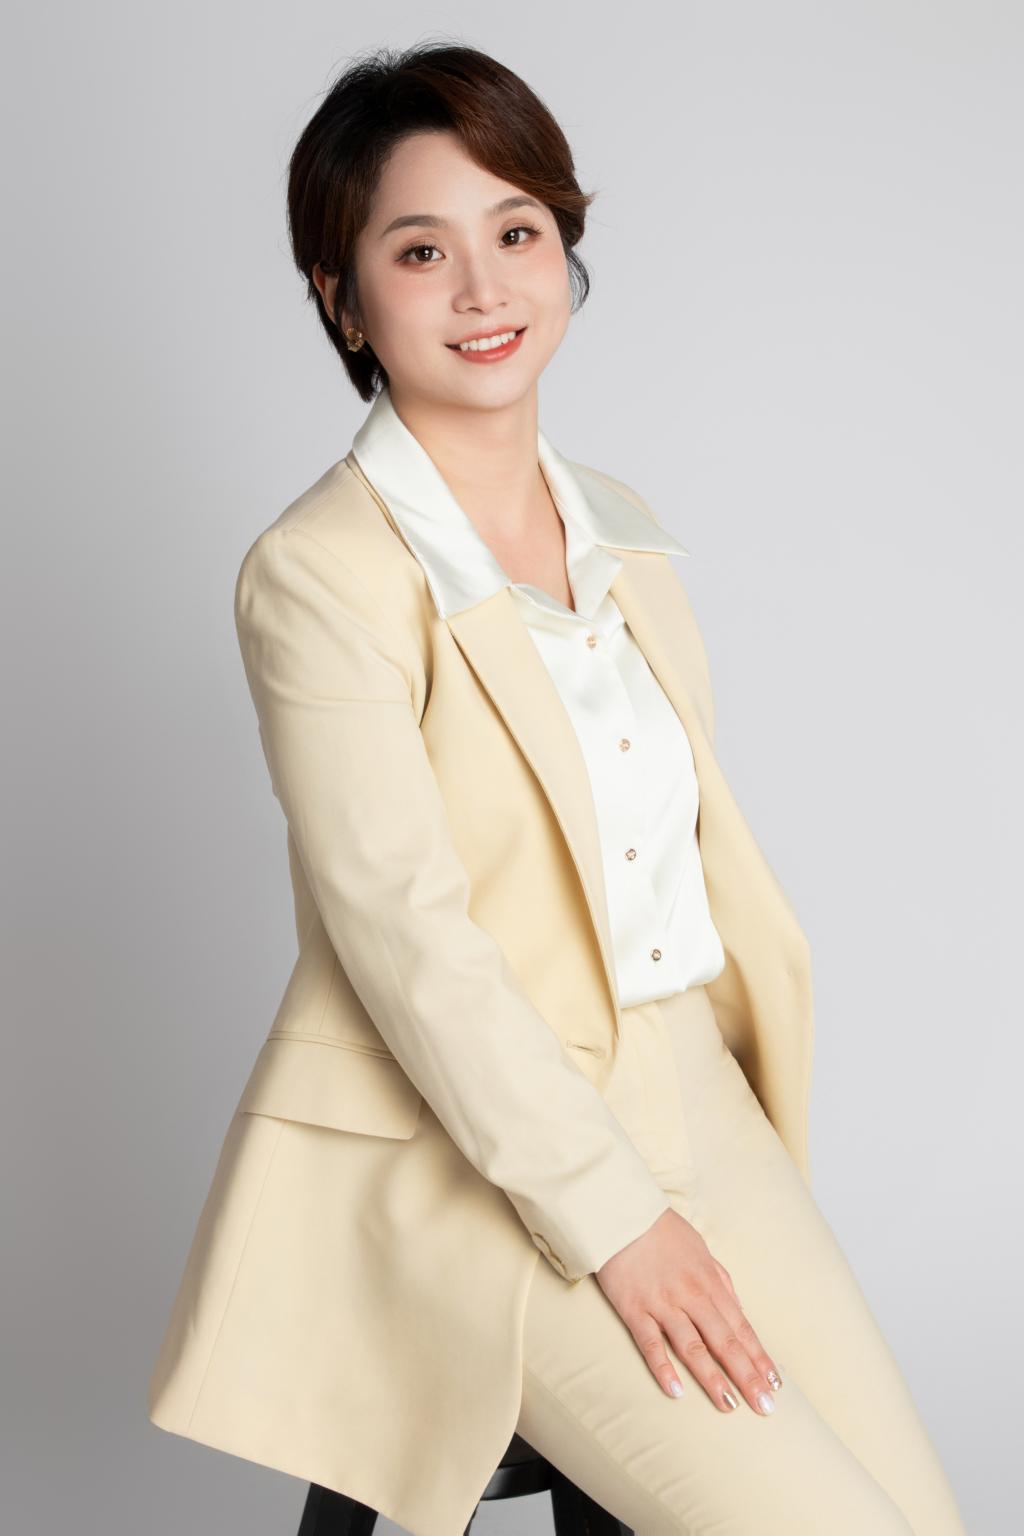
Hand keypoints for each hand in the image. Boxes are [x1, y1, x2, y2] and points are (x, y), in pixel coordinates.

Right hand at [595, 1206, 781, 1413]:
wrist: (623, 1214)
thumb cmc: (663, 1232)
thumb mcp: (701, 1250)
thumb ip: (721, 1281)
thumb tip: (739, 1310)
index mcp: (710, 1283)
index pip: (741, 1327)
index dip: (759, 1357)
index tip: (775, 1383)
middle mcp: (692, 1296)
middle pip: (725, 1342)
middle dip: (747, 1376)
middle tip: (765, 1408)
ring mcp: (663, 1304)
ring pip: (693, 1347)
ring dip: (713, 1378)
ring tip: (730, 1406)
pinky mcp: (635, 1309)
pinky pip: (651, 1343)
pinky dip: (664, 1368)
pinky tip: (676, 1392)